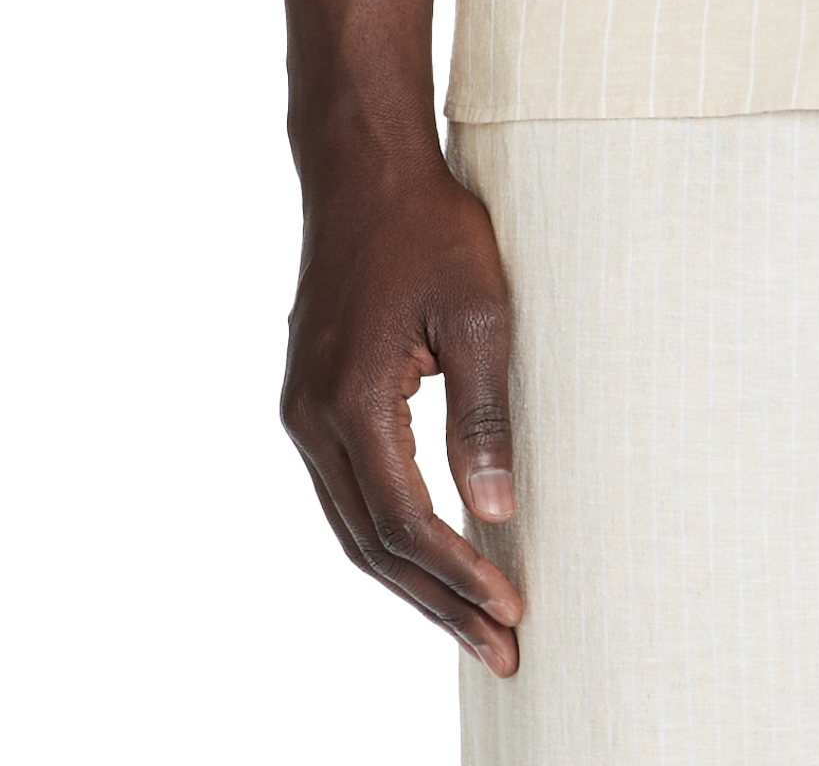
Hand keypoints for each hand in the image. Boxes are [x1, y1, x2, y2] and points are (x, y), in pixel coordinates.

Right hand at [278, 148, 525, 675]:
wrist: (364, 168)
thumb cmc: (430, 228)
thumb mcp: (480, 313)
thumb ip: (483, 416)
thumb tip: (496, 512)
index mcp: (350, 401)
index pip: (406, 522)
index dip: (460, 574)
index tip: (514, 609)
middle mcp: (312, 419)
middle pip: (373, 545)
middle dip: (439, 603)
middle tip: (504, 651)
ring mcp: (304, 410)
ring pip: (355, 527)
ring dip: (414, 580)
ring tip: (476, 622)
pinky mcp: (312, 398)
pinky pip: (349, 492)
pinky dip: (390, 536)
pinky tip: (433, 557)